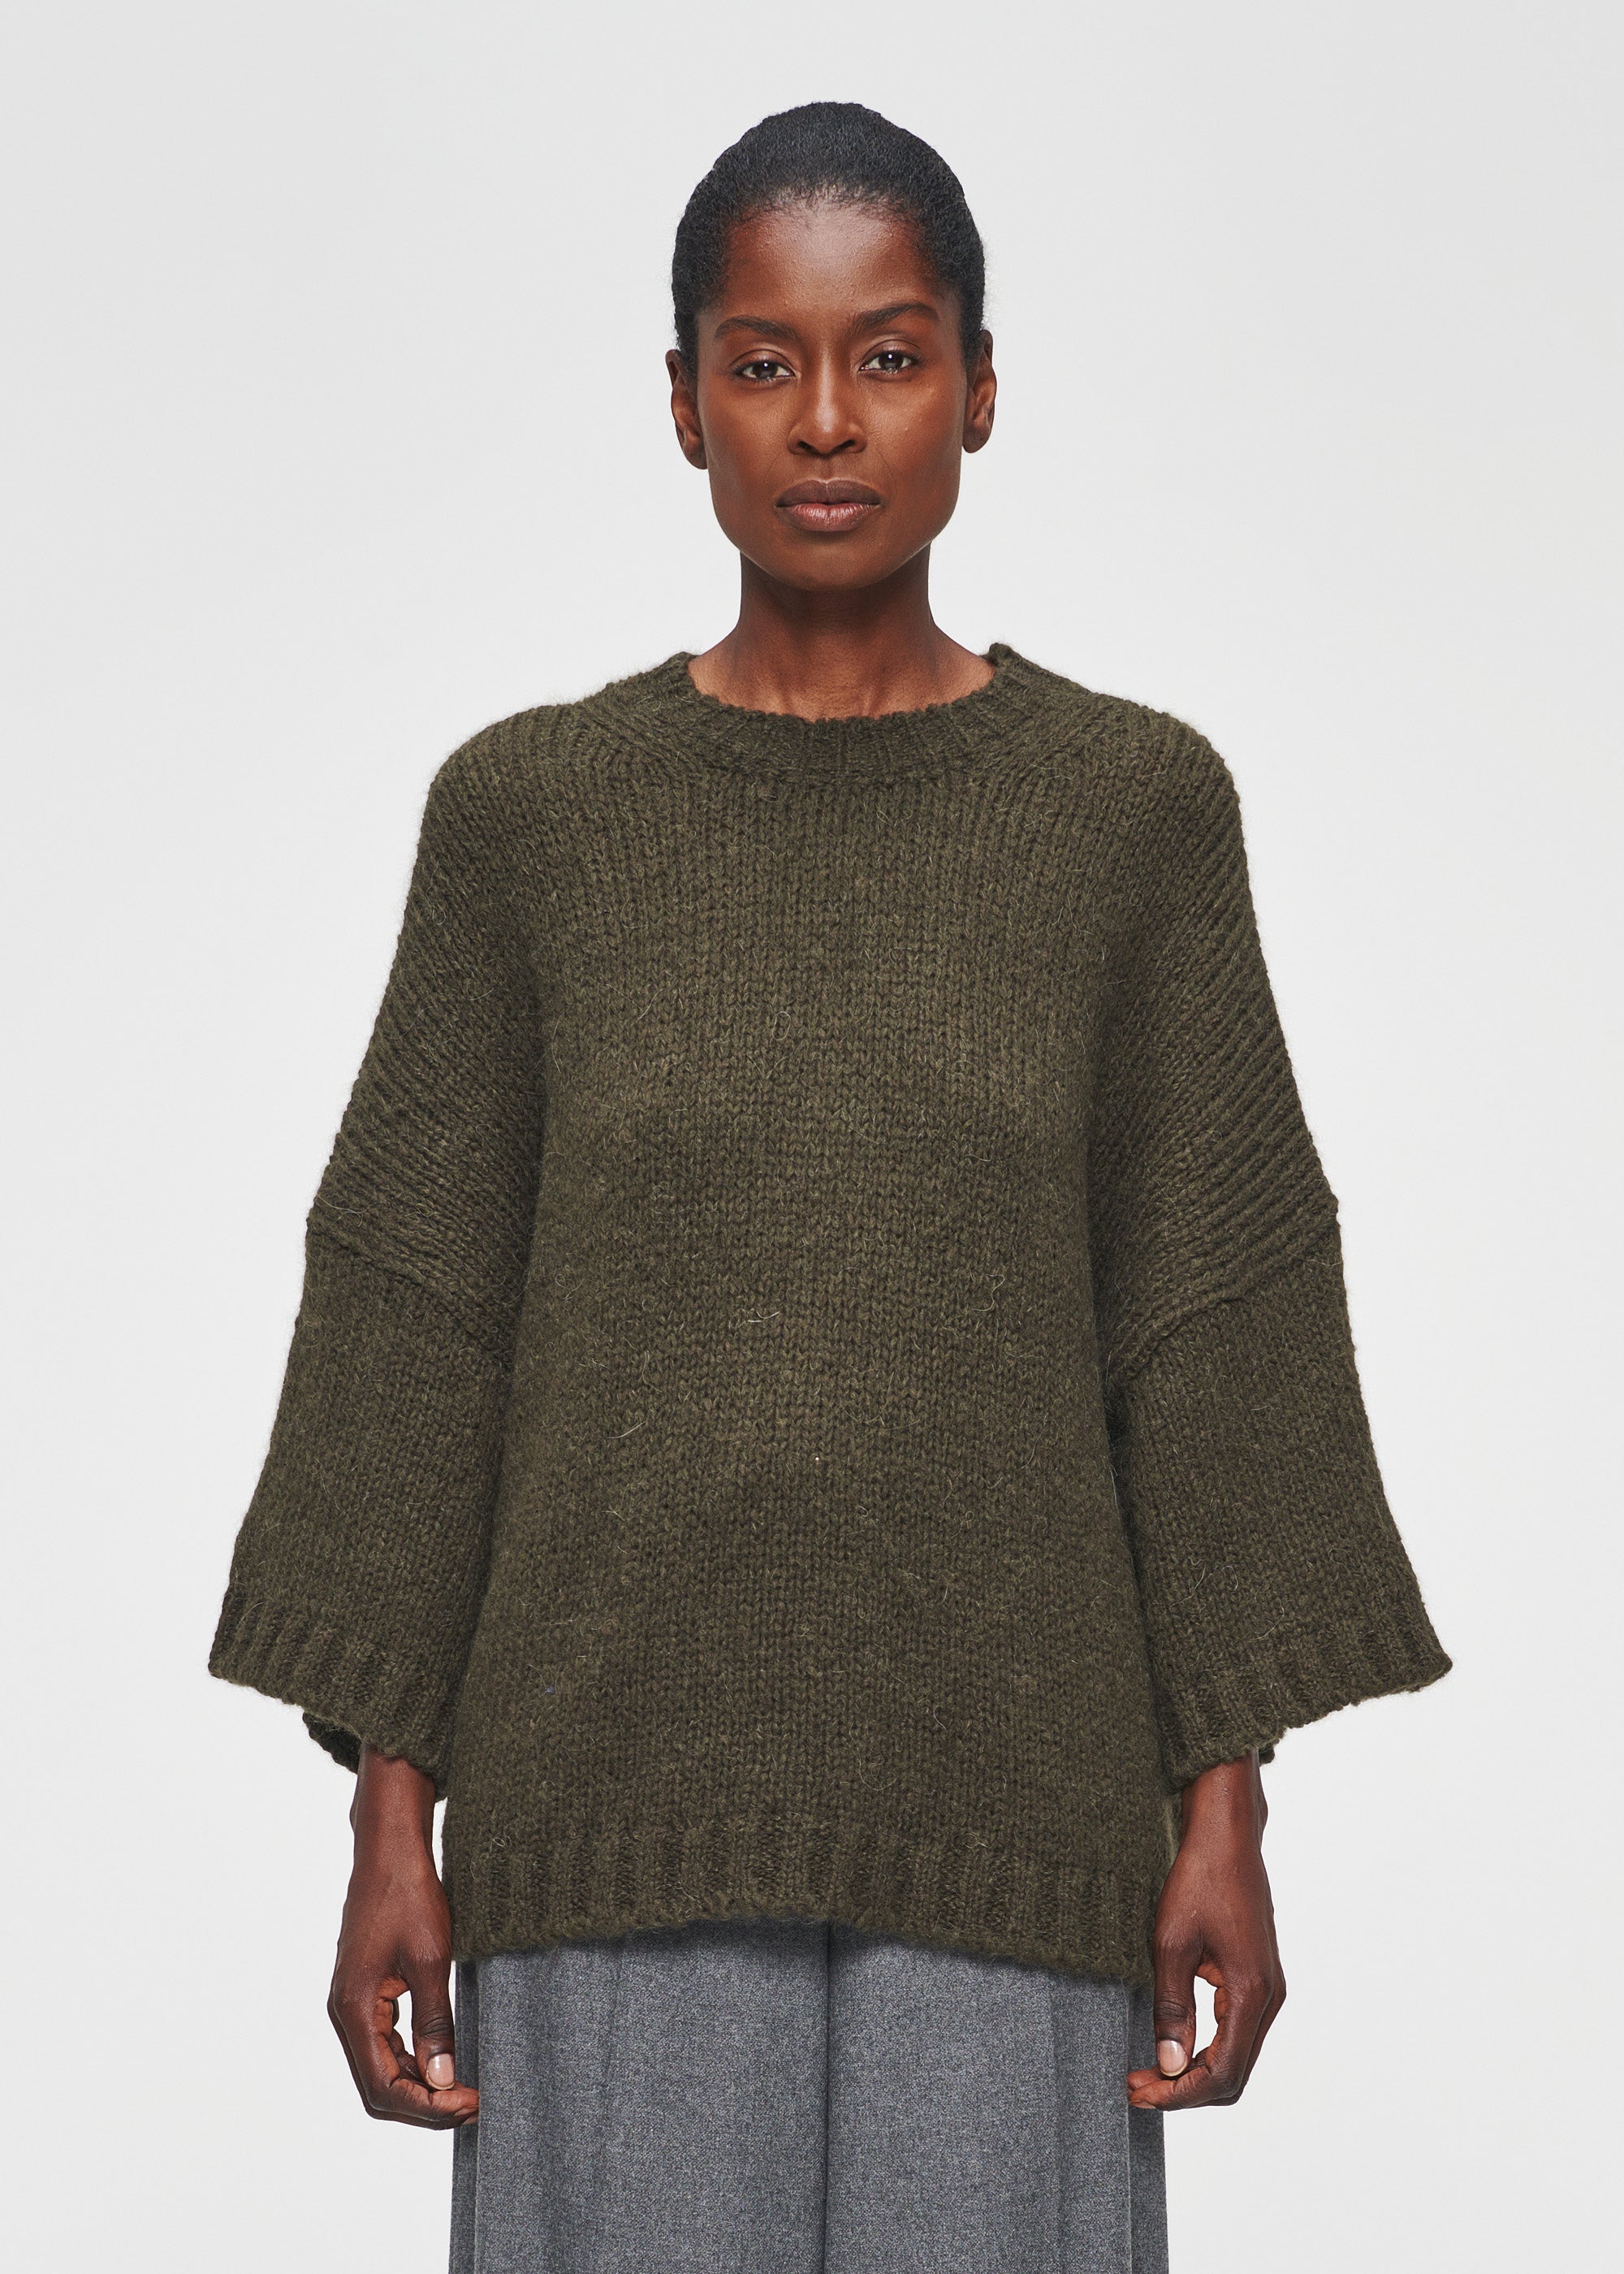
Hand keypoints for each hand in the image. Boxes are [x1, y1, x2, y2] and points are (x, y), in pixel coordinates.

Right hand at [327, 1743, 477, 2127]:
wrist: (391, 1848)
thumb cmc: (407, 1895)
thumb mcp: (429, 1960)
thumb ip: (434, 2023)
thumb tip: (442, 2081)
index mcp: (353, 2009)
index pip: (383, 2086)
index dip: (427, 2105)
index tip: (469, 2104)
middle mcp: (347, 2012)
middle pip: (378, 2085)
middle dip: (424, 2103)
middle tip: (473, 2103)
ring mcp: (355, 2001)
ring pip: (382, 2066)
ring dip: (420, 2084)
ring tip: (465, 2088)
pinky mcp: (368, 1989)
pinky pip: (386, 2041)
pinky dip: (414, 2058)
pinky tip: (444, 2058)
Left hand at [1126, 1749, 1284, 2111]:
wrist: (1225, 1836)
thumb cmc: (1199, 1881)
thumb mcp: (1171, 1945)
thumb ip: (1172, 2008)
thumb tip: (1170, 2064)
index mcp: (1253, 1993)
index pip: (1223, 2073)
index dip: (1179, 2093)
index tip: (1140, 2092)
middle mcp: (1269, 1998)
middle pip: (1234, 2074)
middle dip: (1185, 2090)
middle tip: (1137, 2088)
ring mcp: (1266, 1989)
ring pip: (1236, 2056)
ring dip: (1195, 2072)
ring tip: (1147, 2070)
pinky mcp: (1256, 1978)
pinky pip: (1235, 2031)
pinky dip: (1206, 2049)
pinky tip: (1172, 2044)